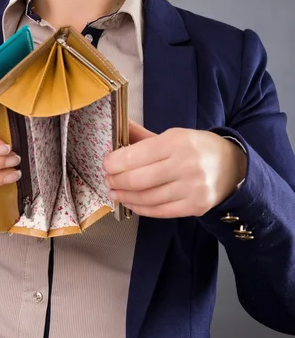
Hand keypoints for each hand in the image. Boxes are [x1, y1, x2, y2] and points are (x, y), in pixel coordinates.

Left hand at [103, 120, 246, 217]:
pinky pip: (160, 211)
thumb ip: (142, 136)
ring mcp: (192, 188)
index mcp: (176, 141)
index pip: (136, 155)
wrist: (232, 166)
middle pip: (139, 179)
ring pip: (147, 197)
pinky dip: (140, 208)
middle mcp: (185, 164)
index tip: (106, 163)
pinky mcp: (195, 206)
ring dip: (125, 196)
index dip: (114, 162)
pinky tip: (131, 202)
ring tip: (115, 192)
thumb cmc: (196, 148)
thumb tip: (116, 126)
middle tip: (107, 180)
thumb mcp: (173, 135)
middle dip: (116, 181)